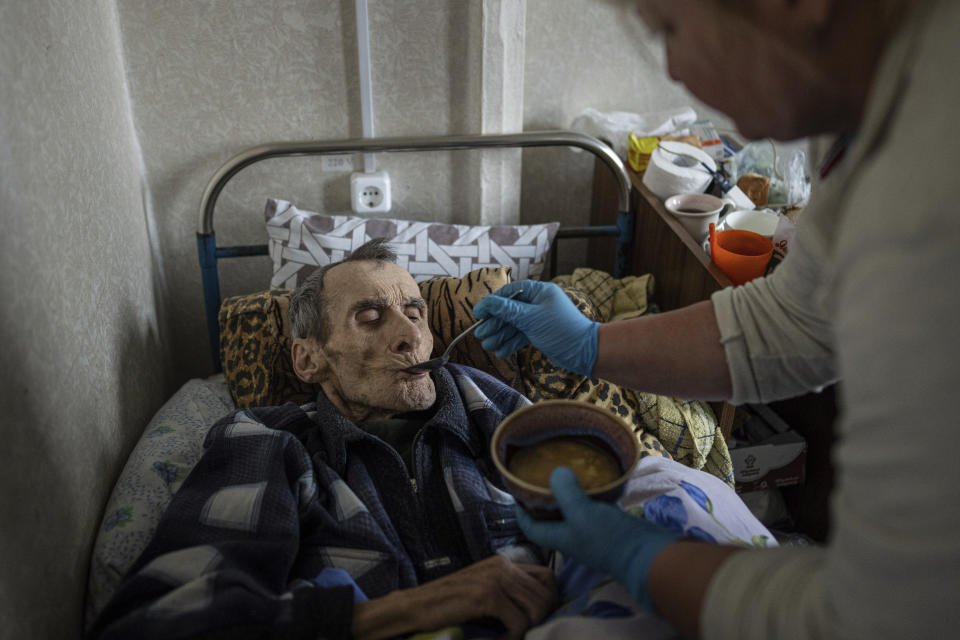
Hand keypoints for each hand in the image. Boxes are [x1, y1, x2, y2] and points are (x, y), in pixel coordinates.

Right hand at [352, 554, 557, 639]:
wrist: (417, 606)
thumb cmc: (449, 604)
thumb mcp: (484, 592)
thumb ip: (508, 594)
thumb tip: (538, 612)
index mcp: (503, 563)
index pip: (547, 577)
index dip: (550, 599)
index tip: (540, 619)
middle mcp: (502, 566)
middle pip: (546, 594)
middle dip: (542, 619)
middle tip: (526, 633)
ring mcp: (495, 579)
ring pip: (536, 608)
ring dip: (528, 629)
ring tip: (512, 638)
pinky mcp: (487, 595)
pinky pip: (519, 622)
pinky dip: (514, 637)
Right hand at [473, 280, 598, 376]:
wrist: (584, 352)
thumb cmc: (562, 330)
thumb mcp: (531, 318)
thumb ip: (508, 310)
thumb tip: (487, 303)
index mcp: (539, 291)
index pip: (510, 292)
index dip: (492, 303)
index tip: (478, 313)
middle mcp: (538, 303)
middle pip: (509, 310)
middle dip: (495, 323)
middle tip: (480, 334)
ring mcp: (539, 319)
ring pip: (514, 325)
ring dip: (500, 335)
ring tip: (488, 345)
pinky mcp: (540, 333)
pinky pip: (521, 336)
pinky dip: (511, 343)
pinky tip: (501, 352)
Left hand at [516, 467, 680, 610]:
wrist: (647, 554)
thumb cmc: (609, 537)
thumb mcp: (581, 512)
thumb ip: (565, 492)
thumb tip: (557, 472)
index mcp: (560, 537)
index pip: (531, 527)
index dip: (521, 511)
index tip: (517, 490)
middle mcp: (573, 536)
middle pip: (551, 517)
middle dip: (545, 497)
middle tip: (542, 474)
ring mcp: (593, 531)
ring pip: (574, 509)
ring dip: (570, 492)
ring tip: (567, 470)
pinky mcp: (610, 524)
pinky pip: (596, 505)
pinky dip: (593, 492)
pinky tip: (596, 476)